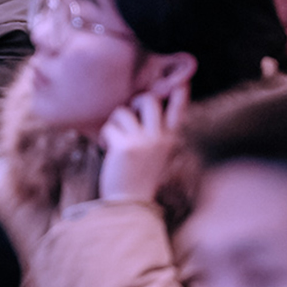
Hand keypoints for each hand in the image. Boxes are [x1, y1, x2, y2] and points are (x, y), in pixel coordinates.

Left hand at [97, 84, 186, 203]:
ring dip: (114, 123)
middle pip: (149, 100)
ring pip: (122, 112)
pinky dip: (104, 137)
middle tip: (127, 116)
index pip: (178, 111)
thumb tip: (143, 106)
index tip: (181, 82)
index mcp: (170, 139)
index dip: (179, 94)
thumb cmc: (137, 177)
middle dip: (134, 102)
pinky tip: (107, 149)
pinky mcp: (125, 146)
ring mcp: (144, 141)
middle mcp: (160, 138)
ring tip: (114, 139)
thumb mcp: (154, 154)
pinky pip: (109, 127)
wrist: (129, 204)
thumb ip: (154, 133)